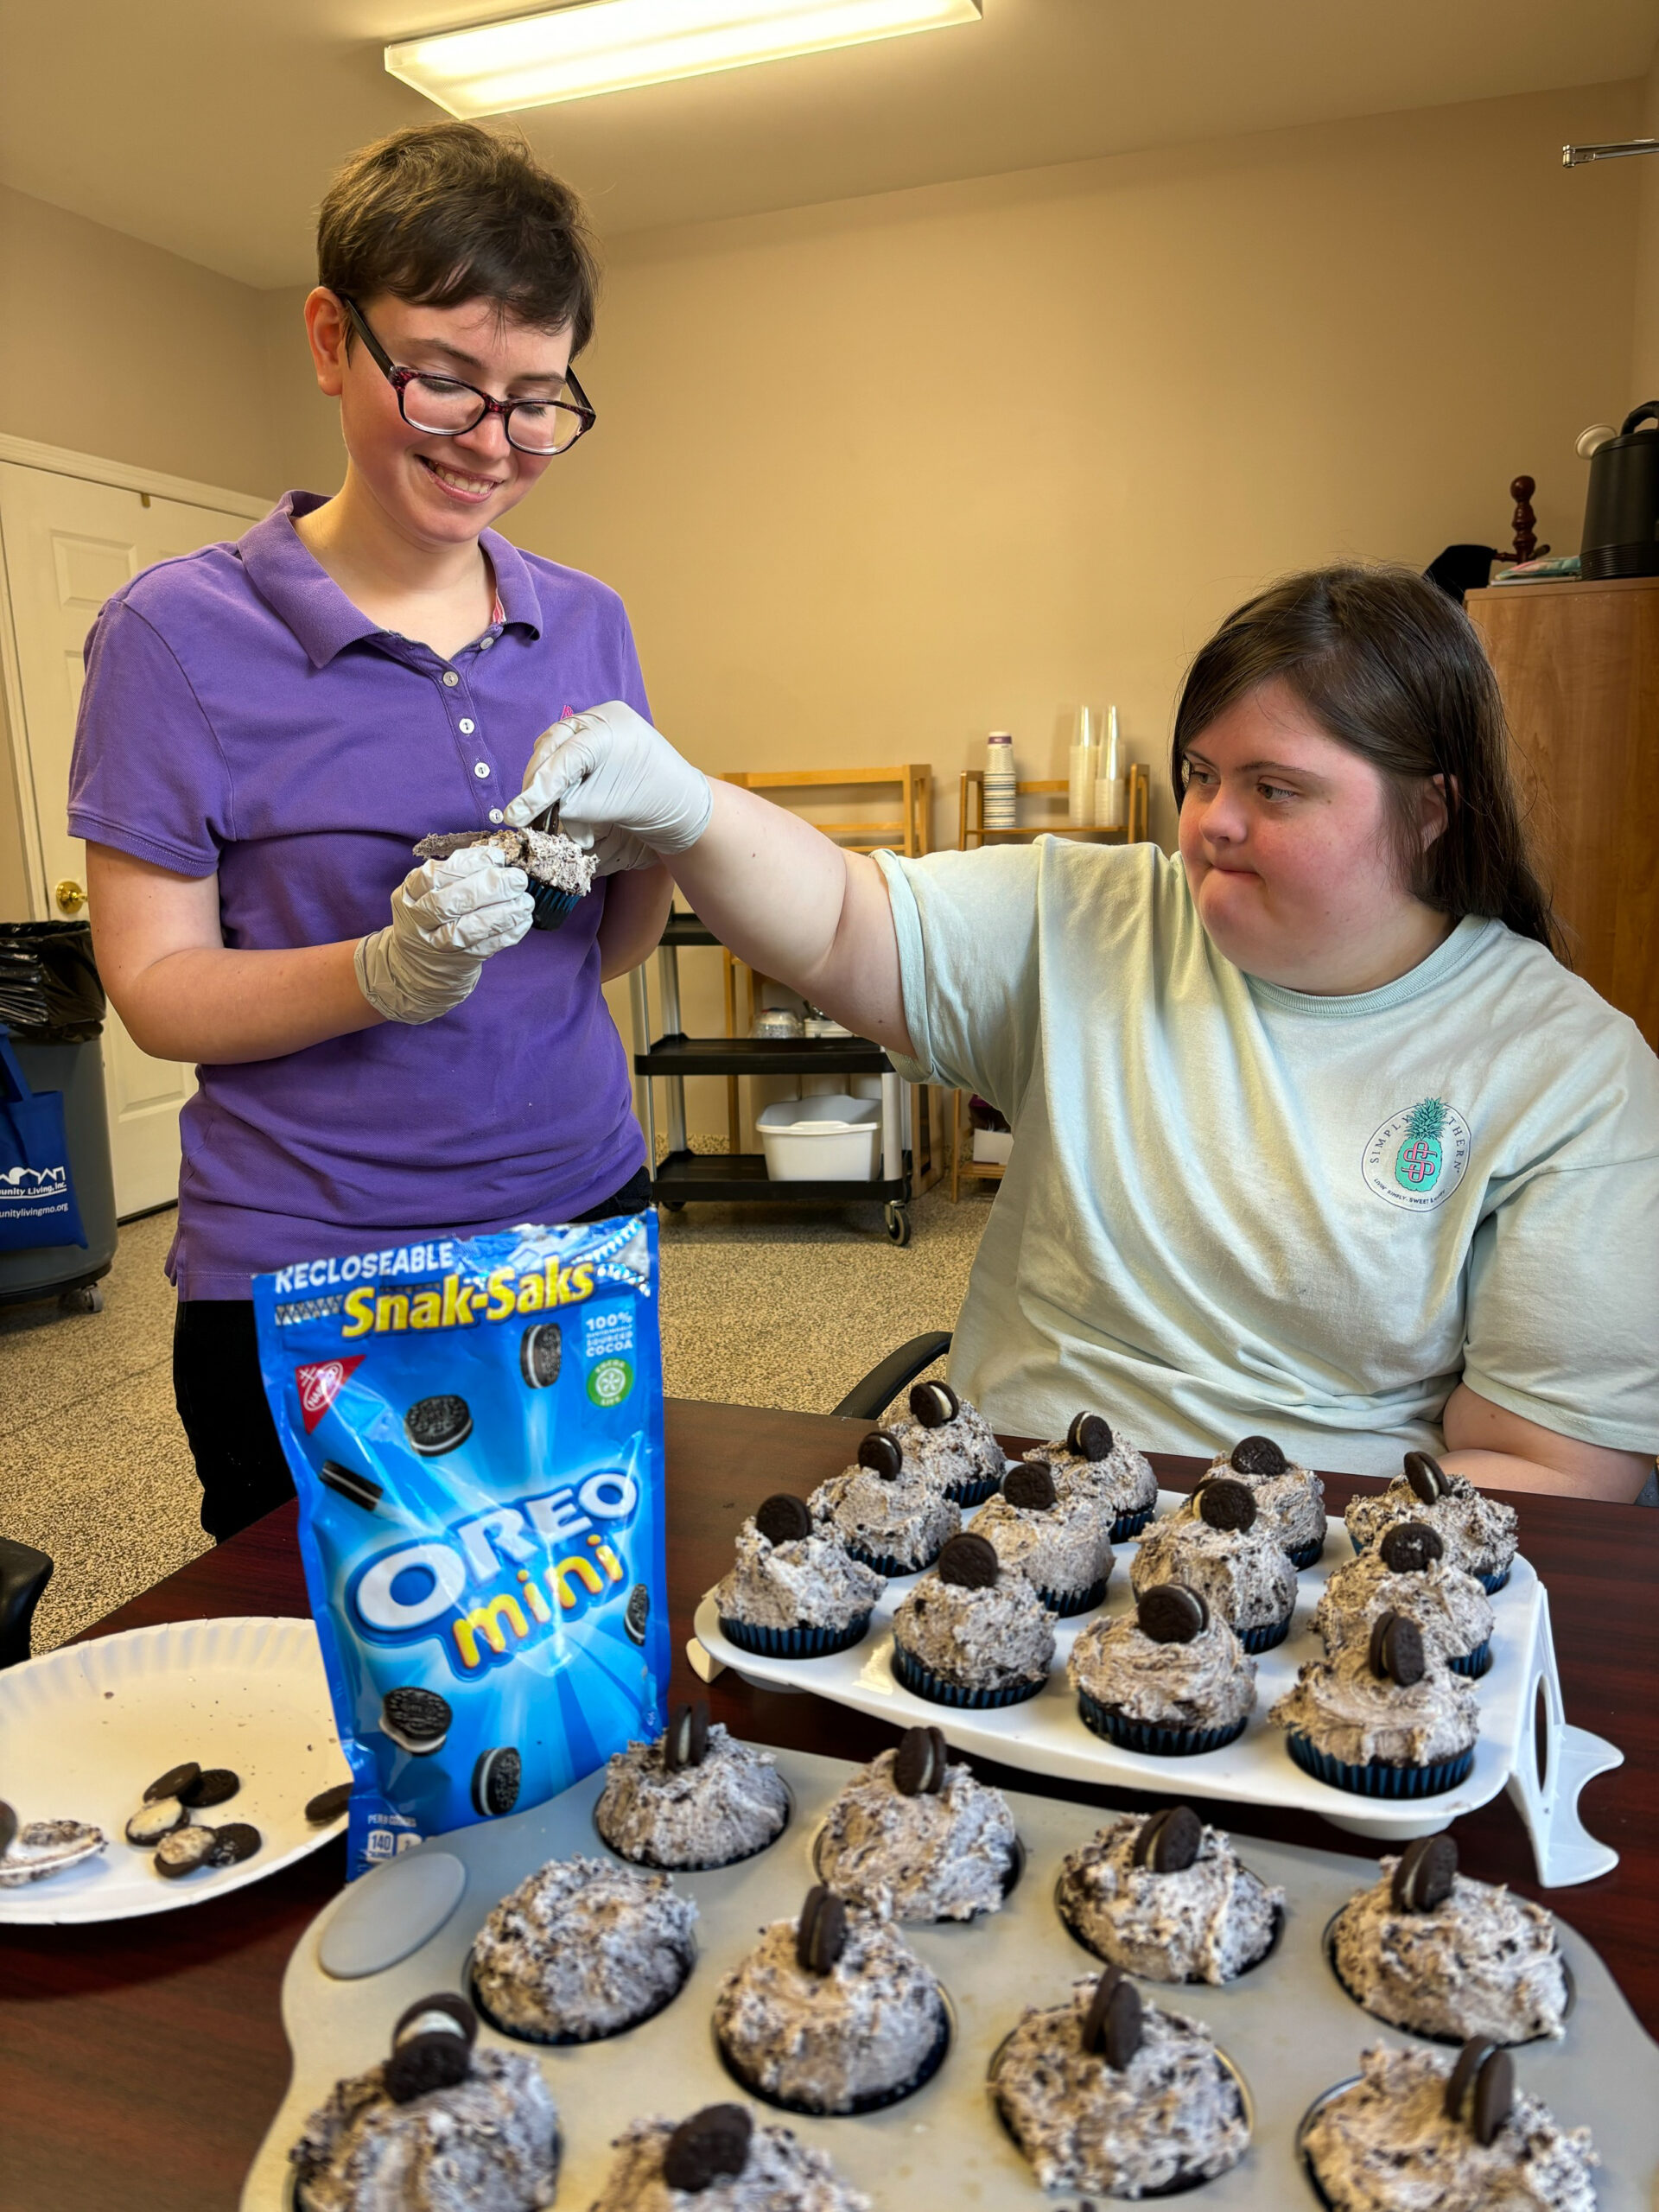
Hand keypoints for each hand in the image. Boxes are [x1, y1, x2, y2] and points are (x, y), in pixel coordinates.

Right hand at [354, 845, 532, 1024]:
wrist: (422, 962)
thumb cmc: (433, 915)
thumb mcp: (429, 891)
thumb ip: (456, 873)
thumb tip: (496, 858)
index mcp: (410, 895)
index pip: (434, 876)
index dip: (468, 864)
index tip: (496, 858)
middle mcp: (419, 920)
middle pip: (449, 904)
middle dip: (489, 888)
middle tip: (517, 879)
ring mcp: (437, 944)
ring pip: (468, 929)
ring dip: (503, 913)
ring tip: (526, 901)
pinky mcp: (459, 961)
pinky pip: (486, 948)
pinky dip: (508, 934)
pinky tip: (523, 920)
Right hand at [503, 700, 711, 875]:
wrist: (681, 802)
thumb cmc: (650, 805)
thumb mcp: (604, 807)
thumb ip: (568, 804)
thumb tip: (535, 808)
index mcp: (610, 729)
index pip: (563, 758)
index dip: (538, 789)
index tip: (517, 814)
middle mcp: (604, 716)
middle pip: (553, 747)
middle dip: (538, 782)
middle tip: (526, 815)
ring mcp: (601, 719)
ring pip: (556, 748)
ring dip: (548, 781)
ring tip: (547, 813)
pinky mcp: (599, 730)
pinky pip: (568, 748)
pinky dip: (561, 774)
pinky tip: (560, 798)